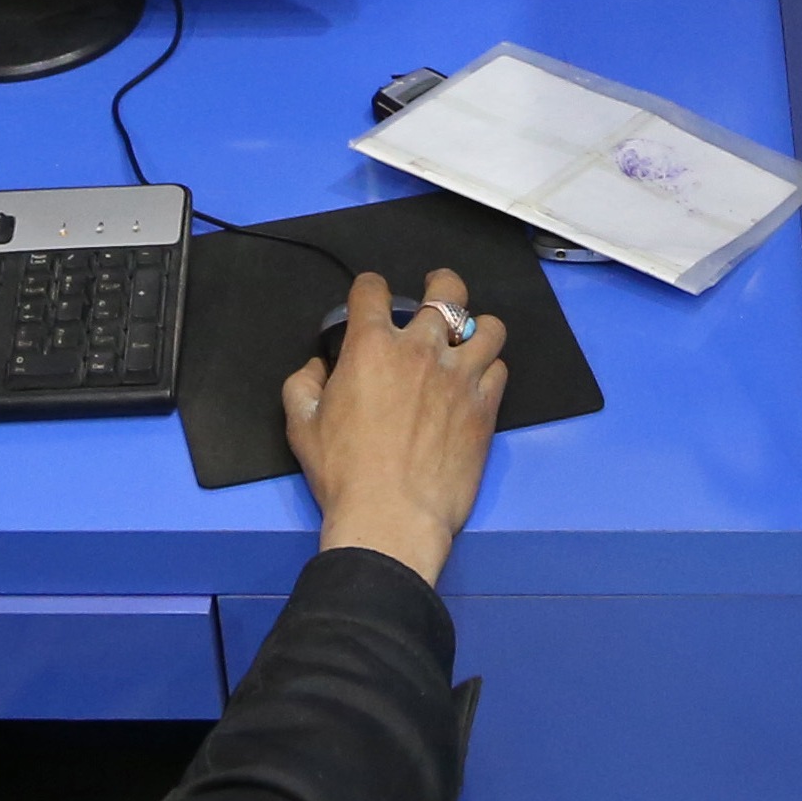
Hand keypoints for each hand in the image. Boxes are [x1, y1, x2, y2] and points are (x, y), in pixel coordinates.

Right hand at [282, 269, 506, 584]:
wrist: (392, 516)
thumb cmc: (344, 474)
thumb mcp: (301, 426)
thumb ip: (303, 384)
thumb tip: (318, 366)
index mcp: (371, 347)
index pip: (373, 289)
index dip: (371, 287)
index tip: (373, 296)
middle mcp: (420, 350)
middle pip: (446, 292)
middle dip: (441, 284)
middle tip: (437, 292)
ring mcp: (460, 377)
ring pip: (488, 327)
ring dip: (477, 326)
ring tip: (469, 337)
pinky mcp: (485, 407)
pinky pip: (500, 369)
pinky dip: (490, 368)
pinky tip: (478, 379)